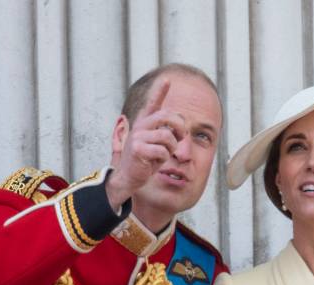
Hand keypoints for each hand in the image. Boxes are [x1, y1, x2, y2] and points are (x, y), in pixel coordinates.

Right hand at [107, 79, 186, 206]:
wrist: (129, 177)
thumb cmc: (146, 161)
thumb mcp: (158, 144)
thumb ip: (167, 133)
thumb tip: (183, 126)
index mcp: (144, 123)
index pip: (153, 103)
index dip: (160, 91)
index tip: (167, 79)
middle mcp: (140, 125)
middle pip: (168, 117)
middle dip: (180, 128)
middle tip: (181, 137)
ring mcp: (138, 136)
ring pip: (167, 136)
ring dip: (171, 148)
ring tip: (163, 155)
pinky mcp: (138, 148)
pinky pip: (162, 150)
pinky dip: (163, 159)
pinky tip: (155, 162)